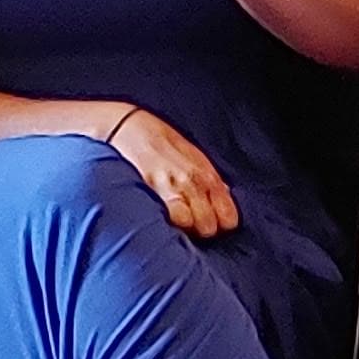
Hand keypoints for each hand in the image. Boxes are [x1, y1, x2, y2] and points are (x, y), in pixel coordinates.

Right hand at [107, 108, 239, 238]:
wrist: (130, 128)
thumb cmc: (163, 143)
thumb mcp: (194, 157)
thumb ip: (210, 180)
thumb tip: (225, 197)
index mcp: (207, 175)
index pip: (228, 217)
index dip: (221, 225)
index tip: (213, 225)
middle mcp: (193, 182)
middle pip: (208, 227)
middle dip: (200, 231)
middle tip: (189, 226)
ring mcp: (171, 187)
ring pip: (188, 227)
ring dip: (181, 230)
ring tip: (172, 225)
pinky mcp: (149, 189)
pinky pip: (164, 218)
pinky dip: (162, 225)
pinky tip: (157, 219)